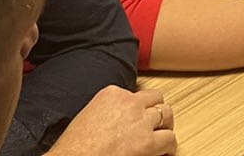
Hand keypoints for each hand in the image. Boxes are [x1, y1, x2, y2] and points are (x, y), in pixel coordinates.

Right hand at [47, 87, 176, 155]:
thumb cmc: (74, 146)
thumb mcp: (89, 116)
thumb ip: (108, 112)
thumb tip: (119, 123)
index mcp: (112, 94)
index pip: (135, 94)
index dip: (138, 109)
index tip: (136, 119)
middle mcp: (129, 103)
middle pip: (155, 99)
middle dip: (156, 111)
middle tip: (154, 124)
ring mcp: (140, 121)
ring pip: (166, 114)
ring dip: (165, 125)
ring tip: (162, 136)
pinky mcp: (147, 142)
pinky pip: (169, 139)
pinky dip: (169, 146)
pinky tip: (163, 152)